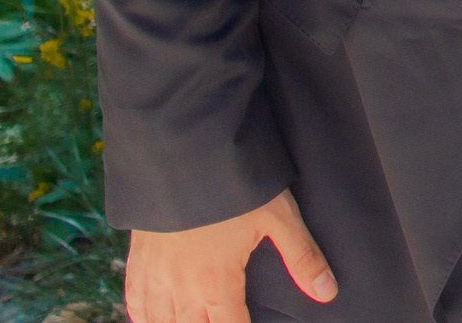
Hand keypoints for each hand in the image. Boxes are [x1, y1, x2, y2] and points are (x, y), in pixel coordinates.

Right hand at [125, 188, 337, 322]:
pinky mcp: (138, 257)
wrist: (181, 154)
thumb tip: (328, 293)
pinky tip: (151, 317)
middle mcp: (181, 288)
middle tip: (221, 319)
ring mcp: (155, 274)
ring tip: (194, 320)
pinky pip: (134, 299)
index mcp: (216, 284)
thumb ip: (302, 257)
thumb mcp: (278, 217)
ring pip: (159, 321)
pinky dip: (142, 314)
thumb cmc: (234, 184)